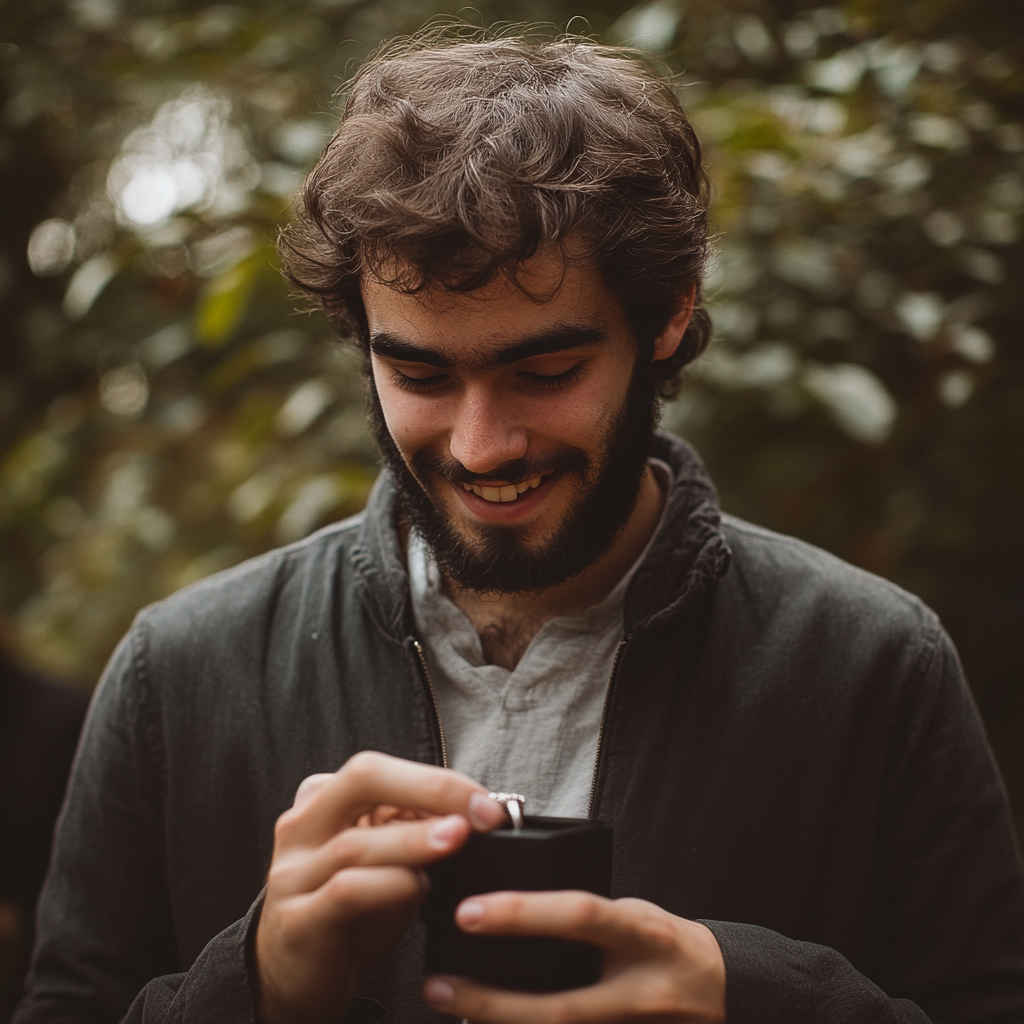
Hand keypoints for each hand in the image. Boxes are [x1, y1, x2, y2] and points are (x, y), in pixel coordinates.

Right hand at [255, 750, 505, 1023]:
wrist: (295, 978)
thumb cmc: (349, 912)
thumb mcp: (385, 860)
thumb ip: (414, 830)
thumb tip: (475, 813)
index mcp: (323, 800)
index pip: (378, 768)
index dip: (436, 779)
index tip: (484, 802)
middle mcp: (302, 827)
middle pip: (362, 779)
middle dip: (429, 789)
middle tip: (478, 812)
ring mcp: (293, 874)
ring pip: (356, 842)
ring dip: (416, 840)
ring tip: (458, 841)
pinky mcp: (297, 922)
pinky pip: (347, 892)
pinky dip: (392, 885)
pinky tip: (420, 888)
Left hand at [422, 892, 725, 1022]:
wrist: (721, 988)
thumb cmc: (667, 941)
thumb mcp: (632, 912)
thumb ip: (585, 917)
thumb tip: (515, 912)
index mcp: (643, 934)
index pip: (579, 917)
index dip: (523, 914)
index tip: (469, 912)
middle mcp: (639, 989)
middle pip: (559, 1007)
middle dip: (492, 1002)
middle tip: (439, 987)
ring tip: (453, 1010)